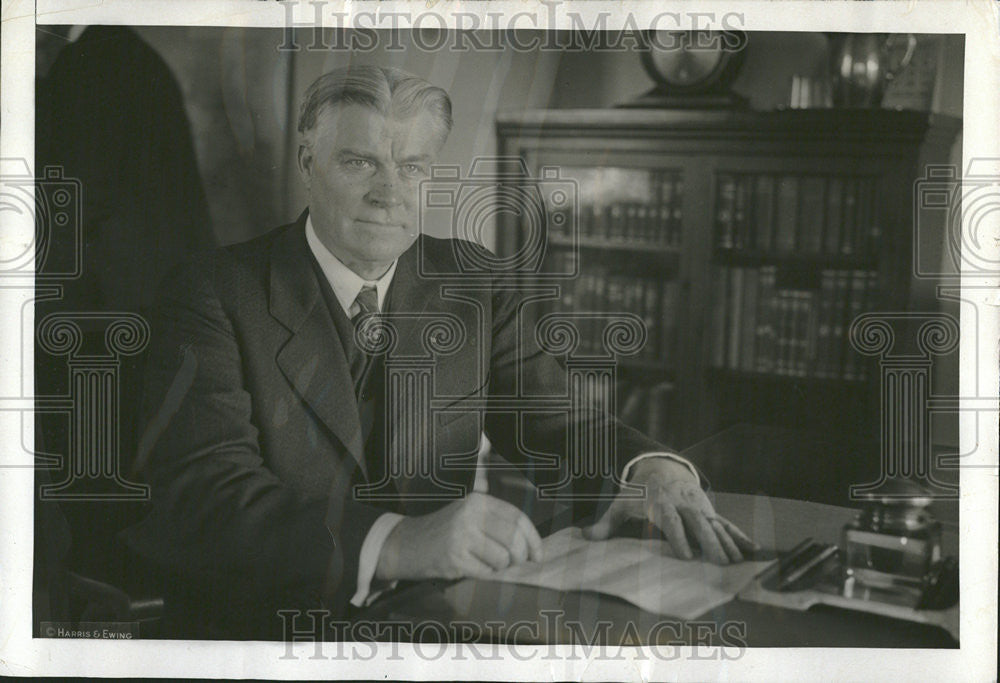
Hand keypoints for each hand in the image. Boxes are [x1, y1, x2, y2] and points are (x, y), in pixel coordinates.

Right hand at [374, 492, 543, 580]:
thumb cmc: (443, 532)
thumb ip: (496, 523)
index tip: (537, 554)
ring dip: (500, 568)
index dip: (533, 539)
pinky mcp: (454, 558)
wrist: (406, 544)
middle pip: (514, 540)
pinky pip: (486, 573)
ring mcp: (462, 536)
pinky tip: (473, 568)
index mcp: (479, 501)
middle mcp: (471, 514)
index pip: (517, 518)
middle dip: (520, 557)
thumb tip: (530, 545)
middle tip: (514, 563)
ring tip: (486, 563)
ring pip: (502, 559)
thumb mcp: (469, 514)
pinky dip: (485, 575)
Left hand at [583, 457, 756, 563]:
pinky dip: (739, 535)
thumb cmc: (637, 492)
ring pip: (715, 524)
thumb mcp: (620, 503)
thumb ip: (604, 523)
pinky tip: (752, 549)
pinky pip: (726, 523)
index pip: (670, 521)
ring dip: (727, 543)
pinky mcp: (709, 510)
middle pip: (697, 523)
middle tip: (718, 563)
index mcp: (660, 503)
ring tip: (736, 562)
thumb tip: (585, 537)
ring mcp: (699, 507)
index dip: (678, 537)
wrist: (661, 468)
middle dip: (708, 543)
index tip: (687, 555)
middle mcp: (682, 504)